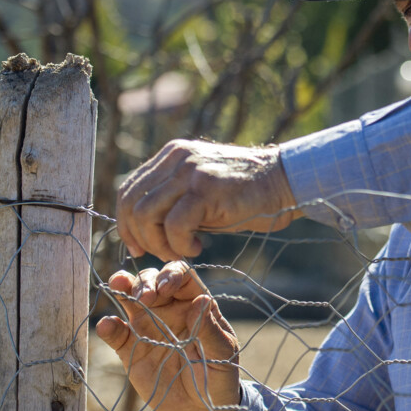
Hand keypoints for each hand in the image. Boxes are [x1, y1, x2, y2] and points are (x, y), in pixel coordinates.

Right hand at [97, 263, 240, 410]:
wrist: (200, 408)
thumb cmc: (218, 375)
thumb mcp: (222, 353)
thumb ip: (210, 328)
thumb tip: (201, 300)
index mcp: (194, 303)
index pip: (181, 275)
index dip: (171, 274)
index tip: (166, 288)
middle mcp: (168, 308)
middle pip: (152, 280)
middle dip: (145, 281)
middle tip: (144, 297)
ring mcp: (147, 326)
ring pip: (130, 297)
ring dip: (122, 287)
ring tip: (118, 287)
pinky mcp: (131, 349)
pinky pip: (116, 333)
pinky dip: (109, 326)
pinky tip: (108, 325)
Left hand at [117, 139, 300, 260]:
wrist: (285, 180)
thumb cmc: (246, 194)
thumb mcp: (202, 190)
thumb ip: (174, 199)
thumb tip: (145, 229)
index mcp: (172, 155)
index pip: (129, 189)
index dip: (125, 223)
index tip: (137, 246)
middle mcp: (177, 158)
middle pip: (131, 203)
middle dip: (139, 237)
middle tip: (161, 255)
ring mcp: (190, 171)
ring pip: (146, 214)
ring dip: (160, 244)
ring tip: (182, 252)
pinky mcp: (206, 189)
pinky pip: (174, 224)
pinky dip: (180, 245)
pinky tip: (199, 247)